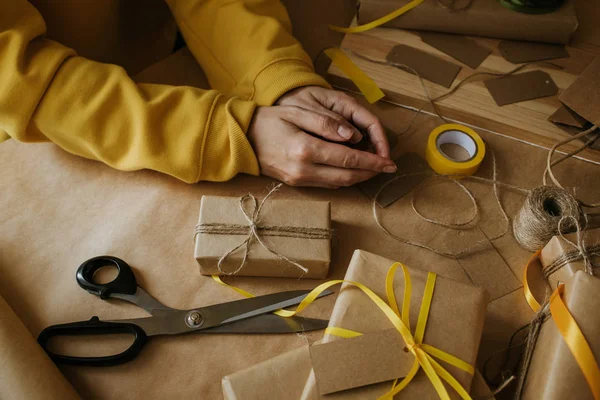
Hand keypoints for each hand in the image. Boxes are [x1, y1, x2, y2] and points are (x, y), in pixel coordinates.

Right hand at [247, 87, 395, 188]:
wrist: (242, 138)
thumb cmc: (269, 120)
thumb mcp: (297, 112)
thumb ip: (325, 122)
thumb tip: (352, 135)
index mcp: (305, 150)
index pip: (348, 159)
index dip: (372, 161)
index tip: (389, 161)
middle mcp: (304, 170)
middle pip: (347, 176)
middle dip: (370, 172)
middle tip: (387, 167)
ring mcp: (300, 180)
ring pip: (339, 183)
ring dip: (359, 177)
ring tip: (374, 168)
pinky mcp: (297, 184)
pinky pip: (327, 184)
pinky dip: (344, 178)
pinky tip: (352, 170)